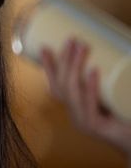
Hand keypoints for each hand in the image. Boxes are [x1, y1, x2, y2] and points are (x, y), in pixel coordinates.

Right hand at [42, 39, 130, 155]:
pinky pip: (90, 105)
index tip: (45, 47)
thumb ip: (113, 85)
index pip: (56, 87)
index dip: (48, 68)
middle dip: (64, 61)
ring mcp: (84, 123)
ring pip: (72, 92)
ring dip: (75, 67)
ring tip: (82, 47)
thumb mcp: (115, 101)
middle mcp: (76, 116)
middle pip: (62, 86)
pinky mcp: (96, 128)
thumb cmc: (128, 122)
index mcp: (77, 110)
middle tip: (72, 39)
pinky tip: (94, 71)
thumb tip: (121, 51)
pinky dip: (91, 87)